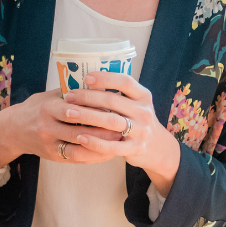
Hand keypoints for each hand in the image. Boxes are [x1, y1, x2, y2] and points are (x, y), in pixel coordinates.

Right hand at [0, 88, 122, 167]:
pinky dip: (95, 156)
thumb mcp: (50, 95)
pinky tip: (108, 152)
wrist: (14, 129)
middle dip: (105, 129)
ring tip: (120, 140)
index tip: (117, 108)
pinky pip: (78, 158)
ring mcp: (50, 143)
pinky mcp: (53, 156)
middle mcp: (48, 126)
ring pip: (81, 146)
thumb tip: (100, 84)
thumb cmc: (37, 108)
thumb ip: (72, 92)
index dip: (98, 109)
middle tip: (125, 126)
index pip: (77, 108)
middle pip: (81, 128)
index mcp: (49, 107)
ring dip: (103, 144)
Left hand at [61, 71, 180, 196]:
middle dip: (87, 97)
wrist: (157, 147)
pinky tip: (80, 137)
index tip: (86, 78)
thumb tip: (82, 81)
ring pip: (111, 122)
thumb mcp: (134, 104)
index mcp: (143, 96)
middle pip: (113, 101)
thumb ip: (116, 94)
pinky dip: (95, 142)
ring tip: (69, 113)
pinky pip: (112, 146)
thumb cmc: (136, 120)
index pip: (125, 82)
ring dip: (87, 116)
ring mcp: (141, 131)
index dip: (105, 78)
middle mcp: (144, 112)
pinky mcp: (135, 148)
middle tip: (68, 96)